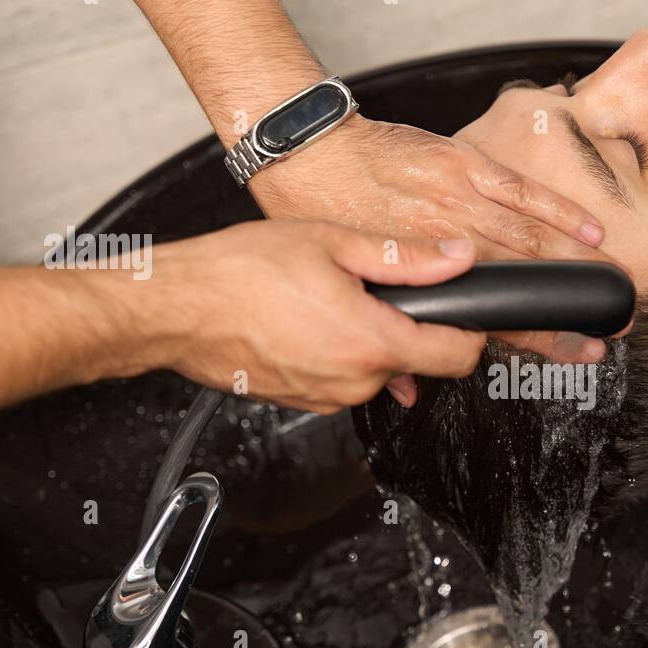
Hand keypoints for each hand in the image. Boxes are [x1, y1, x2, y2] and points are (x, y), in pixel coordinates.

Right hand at [157, 221, 486, 413]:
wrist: (176, 309)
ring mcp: (327, 399)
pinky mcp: (303, 403)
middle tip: (370, 288)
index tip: (464, 313)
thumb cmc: (239, 273)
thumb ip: (405, 258)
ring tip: (325, 301)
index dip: (471, 333)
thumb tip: (456, 258)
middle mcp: (354, 382)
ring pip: (376, 372)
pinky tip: (305, 322)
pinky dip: (336, 354)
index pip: (459, 358)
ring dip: (367, 340)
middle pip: (417, 362)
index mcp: (372, 343)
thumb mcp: (332, 243)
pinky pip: (341, 380)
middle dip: (406, 327)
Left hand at [250, 117, 615, 365]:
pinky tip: (588, 229)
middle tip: (611, 324)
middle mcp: (446, 244)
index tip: (579, 350)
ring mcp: (459, 201)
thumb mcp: (344, 287)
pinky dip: (557, 210)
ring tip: (613, 282)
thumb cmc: (321, 215)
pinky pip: (519, 189)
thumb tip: (406, 387)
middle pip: (522, 282)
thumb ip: (385, 336)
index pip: (493, 319)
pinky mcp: (463, 163)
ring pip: (531, 238)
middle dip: (571, 305)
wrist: (304, 148)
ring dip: (577, 264)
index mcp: (422, 279)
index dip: (542, 339)